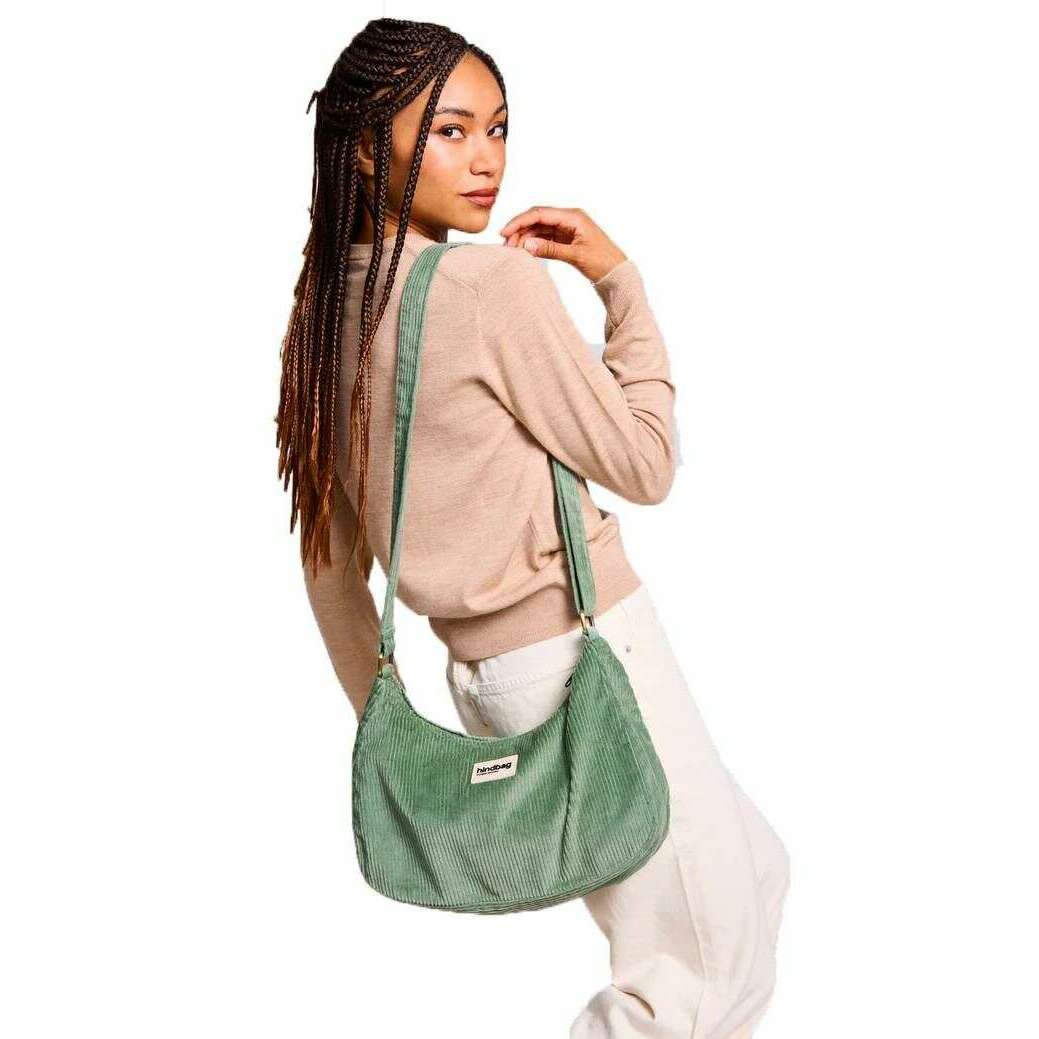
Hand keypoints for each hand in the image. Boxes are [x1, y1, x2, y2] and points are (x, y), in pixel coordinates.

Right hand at [498, 207, 627, 283]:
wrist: (617, 273)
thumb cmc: (603, 262)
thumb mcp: (576, 256)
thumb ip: (550, 250)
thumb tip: (526, 246)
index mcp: (573, 216)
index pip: (540, 213)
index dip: (519, 221)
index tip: (505, 233)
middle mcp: (569, 219)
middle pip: (537, 218)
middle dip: (520, 230)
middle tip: (508, 246)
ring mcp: (567, 228)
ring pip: (540, 228)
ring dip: (525, 237)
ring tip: (514, 251)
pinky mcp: (566, 239)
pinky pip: (546, 237)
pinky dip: (534, 243)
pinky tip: (526, 251)